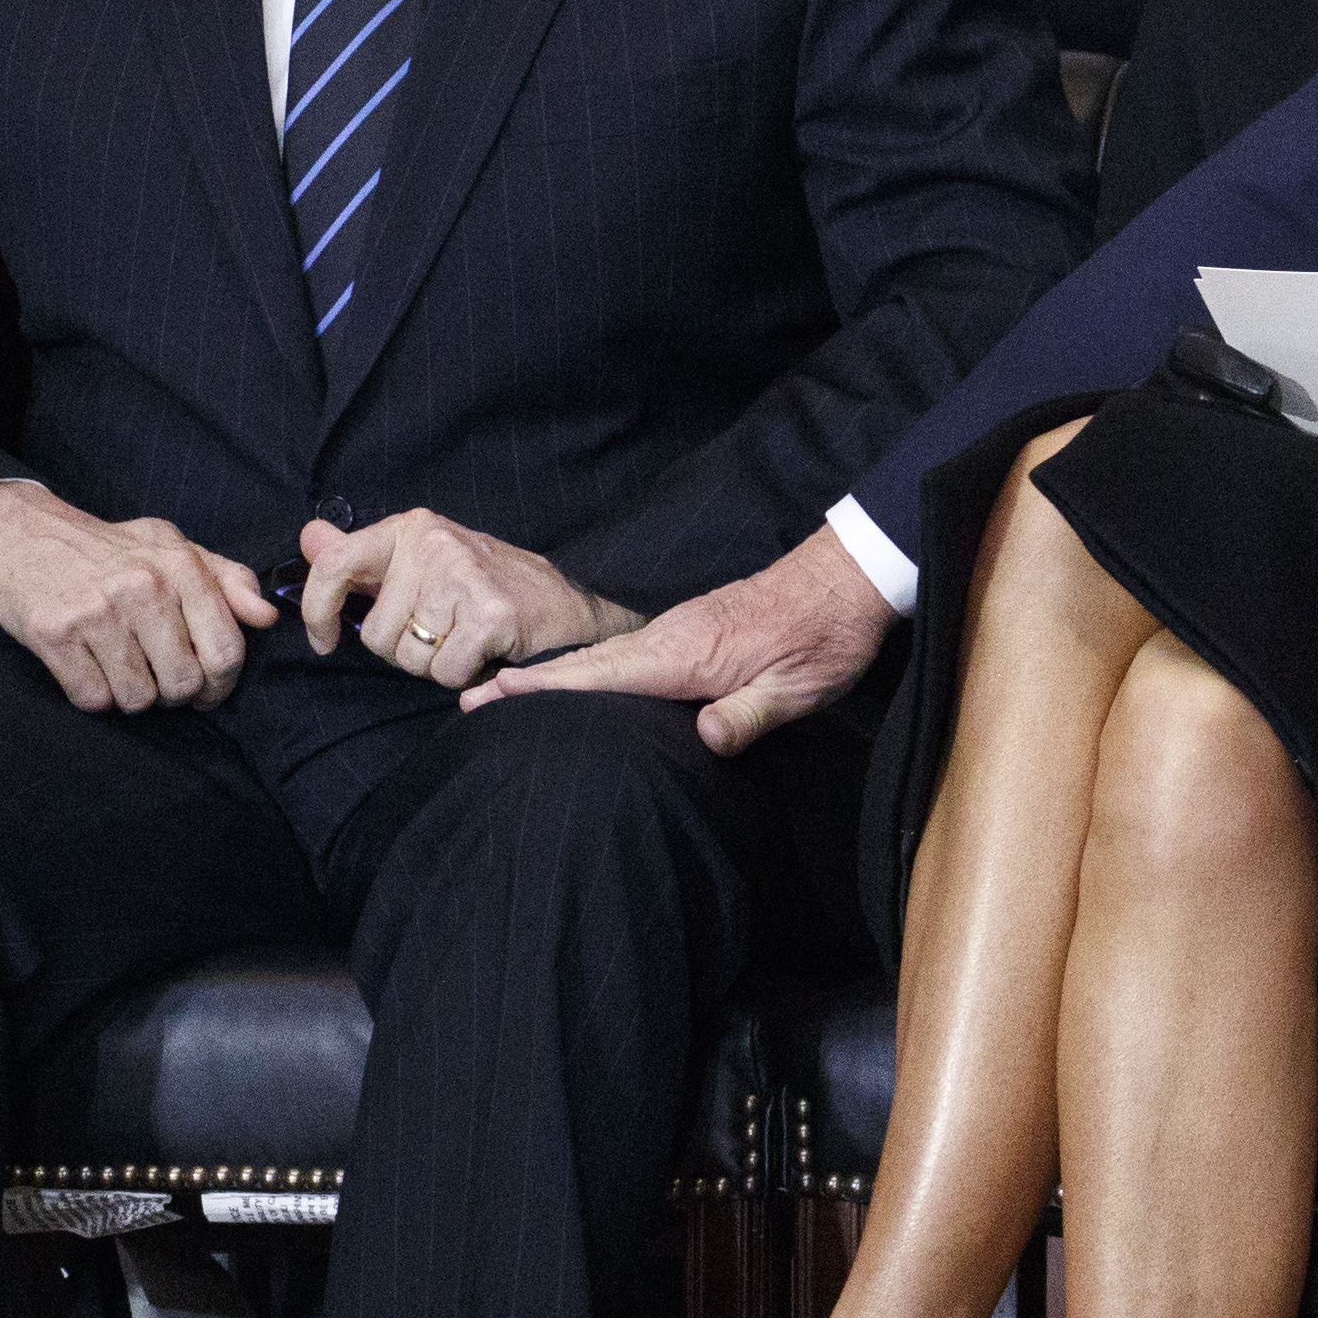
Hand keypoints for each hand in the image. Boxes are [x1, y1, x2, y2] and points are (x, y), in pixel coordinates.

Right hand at [0, 483, 276, 712]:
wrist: (22, 536)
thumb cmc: (107, 550)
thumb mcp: (171, 546)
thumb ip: (227, 579)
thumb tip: (267, 617)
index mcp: (180, 567)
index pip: (225, 652)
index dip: (221, 685)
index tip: (207, 689)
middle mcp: (142, 588)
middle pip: (183, 684)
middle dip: (174, 694)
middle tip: (158, 680)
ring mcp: (97, 613)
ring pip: (138, 698)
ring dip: (132, 696)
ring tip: (121, 668)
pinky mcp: (55, 635)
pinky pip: (94, 699)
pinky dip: (94, 696)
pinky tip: (89, 667)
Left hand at [294, 508, 635, 690]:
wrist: (569, 606)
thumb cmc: (489, 589)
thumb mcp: (423, 562)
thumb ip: (362, 557)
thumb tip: (308, 537)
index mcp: (412, 528)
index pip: (335, 564)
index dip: (316, 609)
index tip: (324, 640)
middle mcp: (434, 544)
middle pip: (375, 634)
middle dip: (405, 650)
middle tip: (444, 633)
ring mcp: (463, 576)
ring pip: (409, 658)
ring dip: (435, 665)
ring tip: (467, 640)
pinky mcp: (490, 614)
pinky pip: (445, 672)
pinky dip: (464, 677)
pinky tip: (486, 653)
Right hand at [465, 527, 892, 755]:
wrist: (846, 579)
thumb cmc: (825, 638)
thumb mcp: (799, 689)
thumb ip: (749, 716)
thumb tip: (705, 737)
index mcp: (686, 654)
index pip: (599, 676)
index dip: (542, 691)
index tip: (487, 696)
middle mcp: (670, 635)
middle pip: (586, 665)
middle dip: (529, 684)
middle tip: (470, 702)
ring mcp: (677, 628)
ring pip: (603, 658)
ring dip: (555, 677)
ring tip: (505, 696)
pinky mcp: (690, 628)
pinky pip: (626, 653)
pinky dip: (590, 668)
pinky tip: (580, 685)